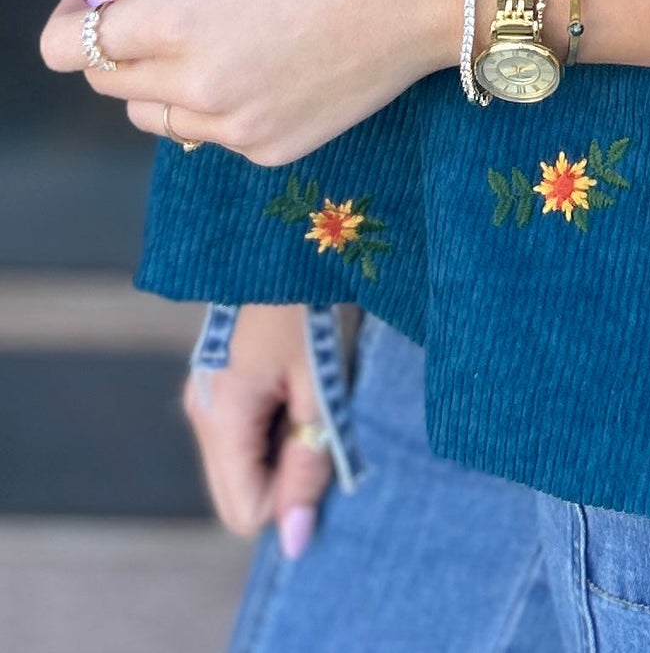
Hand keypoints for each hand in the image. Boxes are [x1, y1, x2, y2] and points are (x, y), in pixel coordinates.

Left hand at [39, 0, 474, 163]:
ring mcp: (237, 128)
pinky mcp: (274, 149)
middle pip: (107, 82)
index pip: (70, 47)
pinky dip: (218, 100)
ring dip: (163, 76)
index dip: (77, 15)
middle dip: (123, 39)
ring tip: (226, 29)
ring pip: (154, 116)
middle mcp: (199, 87)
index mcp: (181, 20)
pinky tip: (268, 57)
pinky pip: (212, 132)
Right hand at [185, 303, 332, 550]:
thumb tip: (296, 541)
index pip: (245, 511)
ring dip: (283, 446)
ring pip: (242, 464)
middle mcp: (201, 412)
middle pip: (238, 493)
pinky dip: (274, 424)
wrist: (290, 232)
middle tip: (321, 417)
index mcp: (220, 417)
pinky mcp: (218, 381)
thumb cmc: (311, 302)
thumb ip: (309, 462)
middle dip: (286, 477)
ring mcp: (204, 396)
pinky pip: (242, 434)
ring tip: (311, 390)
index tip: (325, 443)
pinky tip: (298, 380)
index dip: (293, 495)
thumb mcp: (321, 383)